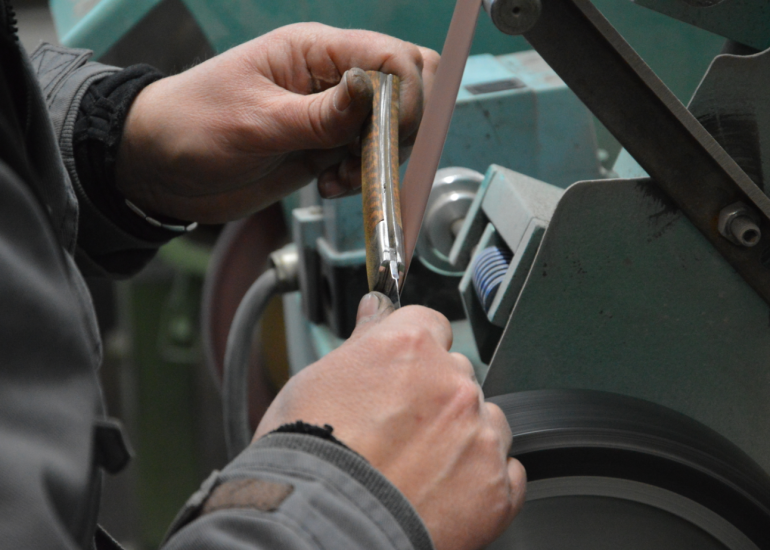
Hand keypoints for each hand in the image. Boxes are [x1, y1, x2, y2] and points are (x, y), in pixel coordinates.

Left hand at [115, 23, 438, 222]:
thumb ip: (319, 115)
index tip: (388, 136)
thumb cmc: (191, 127)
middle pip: (405, 87)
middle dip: (401, 128)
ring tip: (338, 177)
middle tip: (370, 157)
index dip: (406, 97)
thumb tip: (372, 91)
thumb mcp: (255, 122)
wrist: (162, 169)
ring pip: (392, 127)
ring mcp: (330, 115)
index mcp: (314, 52)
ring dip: (378, 158)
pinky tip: (328, 184)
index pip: (392, 58)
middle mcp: (330, 79)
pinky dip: (361, 176)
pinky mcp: (325, 147)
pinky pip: (367, 157)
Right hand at [255, 293, 525, 549]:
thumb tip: (376, 311)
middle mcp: (453, 384)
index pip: (430, 325)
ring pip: (486, 421)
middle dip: (435, 396)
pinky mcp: (495, 487)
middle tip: (399, 430)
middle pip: (458, 374)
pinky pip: (505, 471)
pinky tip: (445, 492)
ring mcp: (479, 436)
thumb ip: (362, 341)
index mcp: (411, 347)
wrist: (321, 528)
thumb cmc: (307, 457)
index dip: (413, 350)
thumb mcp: (317, 380)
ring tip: (420, 467)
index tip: (402, 370)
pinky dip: (482, 480)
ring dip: (463, 437)